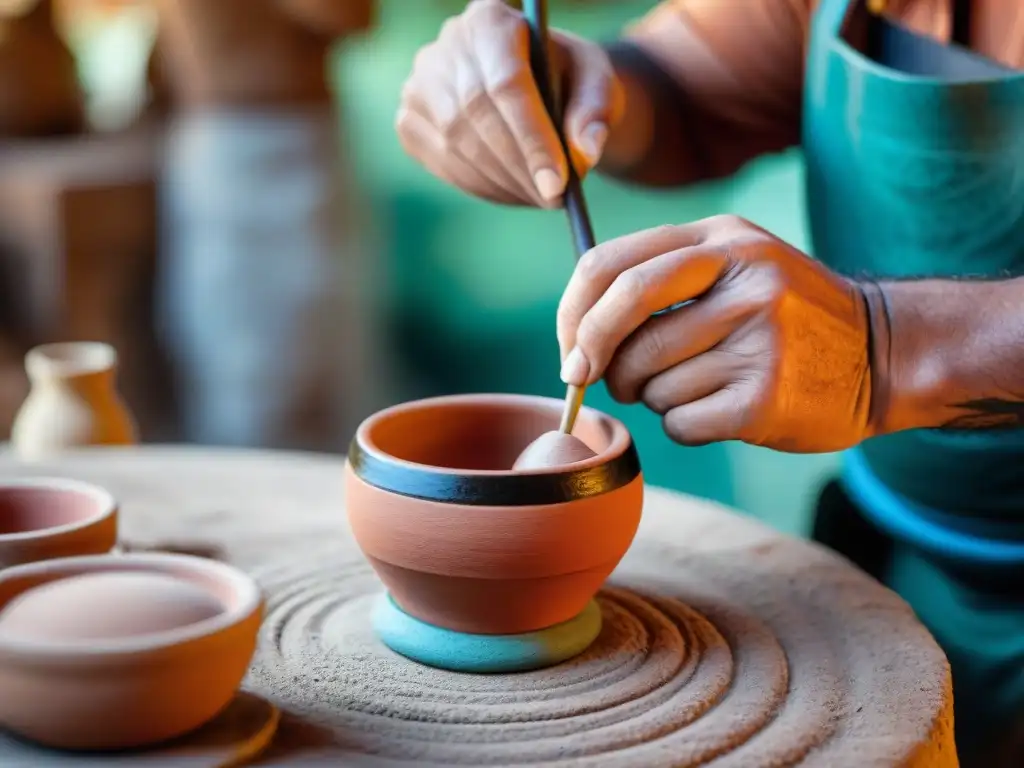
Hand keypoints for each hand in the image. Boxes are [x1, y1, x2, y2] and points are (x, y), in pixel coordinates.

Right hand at [396, 0, 623, 207]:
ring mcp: (420, 82)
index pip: (507, 84)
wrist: (535, 85)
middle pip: (477, 114)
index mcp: (491, 18)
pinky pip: (443, 163)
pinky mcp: (410, 119)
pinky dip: (481, 186)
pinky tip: (512, 192)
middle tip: (554, 199)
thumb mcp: (597, 84)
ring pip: (457, 142)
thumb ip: (595, 112)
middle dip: (519, 166)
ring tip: (540, 198)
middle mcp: (447, 43)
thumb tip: (584, 154)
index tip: (559, 184)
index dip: (533, 139)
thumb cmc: (569, 79)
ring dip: (502, 182)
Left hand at [556, 215, 879, 452]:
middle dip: (594, 358)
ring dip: (652, 395)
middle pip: (622, 320)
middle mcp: (743, 278)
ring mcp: (761, 336)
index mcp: (722, 238)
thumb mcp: (734, 265)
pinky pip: (680, 421)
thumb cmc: (785, 314)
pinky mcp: (767, 396)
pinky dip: (684, 424)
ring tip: (694, 384)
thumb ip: (658, 281)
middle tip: (592, 379)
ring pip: (650, 380)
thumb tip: (575, 340)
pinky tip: (720, 409)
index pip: (610, 265)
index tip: (568, 349)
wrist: (884, 352)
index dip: (572, 313)